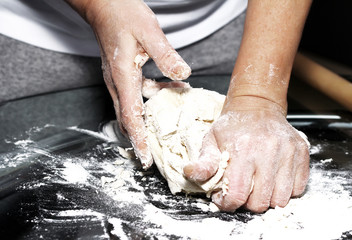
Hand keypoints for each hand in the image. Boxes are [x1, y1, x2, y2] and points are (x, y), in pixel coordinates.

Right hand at [68, 0, 190, 168]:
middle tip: (154, 156)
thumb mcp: (149, 31)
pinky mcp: (122, 75)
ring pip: (132, 109)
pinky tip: (173, 86)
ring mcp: (118, 80)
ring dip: (148, 120)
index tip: (145, 158)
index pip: (130, 116)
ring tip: (169, 125)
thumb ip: (166, 55)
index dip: (138, 139)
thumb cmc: (122, 14)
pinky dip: (153, 98)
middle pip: (127, 120)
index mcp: (122, 76)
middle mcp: (117, 83)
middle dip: (140, 139)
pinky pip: (137, 94)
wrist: (104, 5)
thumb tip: (183, 73)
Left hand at [184, 97, 309, 211]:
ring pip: (281, 199)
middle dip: (247, 203)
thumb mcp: (211, 140)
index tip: (224, 198)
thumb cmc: (232, 126)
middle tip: (241, 191)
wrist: (257, 106)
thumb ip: (203, 161)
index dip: (228, 203)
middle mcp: (268, 151)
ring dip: (267, 199)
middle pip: (260, 202)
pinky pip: (298, 188)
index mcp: (242, 149)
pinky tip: (272, 179)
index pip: (237, 194)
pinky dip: (284, 190)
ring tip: (256, 185)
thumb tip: (189, 173)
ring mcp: (288, 152)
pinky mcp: (301, 153)